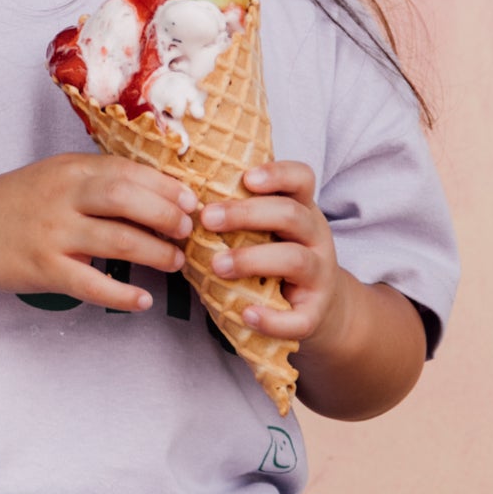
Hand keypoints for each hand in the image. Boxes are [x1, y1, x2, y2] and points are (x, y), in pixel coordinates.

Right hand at [0, 153, 197, 313]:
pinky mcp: (43, 270)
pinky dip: (123, 295)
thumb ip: (99, 180)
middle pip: (126, 199)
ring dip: (157, 254)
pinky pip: (92, 286)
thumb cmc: (16, 202)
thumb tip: (162, 194)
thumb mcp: (55, 176)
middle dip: (167, 215)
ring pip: (118, 242)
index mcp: (69, 169)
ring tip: (174, 262)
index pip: (129, 171)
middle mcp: (61, 197)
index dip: (167, 187)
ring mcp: (52, 234)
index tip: (191, 202)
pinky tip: (142, 301)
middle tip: (186, 231)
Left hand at [197, 161, 343, 339]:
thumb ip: (233, 215)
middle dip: (246, 214)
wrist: (315, 307)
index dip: (278, 174)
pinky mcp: (315, 313)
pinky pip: (298, 318)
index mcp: (300, 209)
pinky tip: (246, 314)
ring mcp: (319, 275)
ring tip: (217, 266)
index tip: (246, 177)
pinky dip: (272, 319)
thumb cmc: (272, 258)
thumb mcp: (262, 230)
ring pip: (295, 259)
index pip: (301, 179)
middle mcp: (315, 237)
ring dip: (252, 260)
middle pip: (291, 214)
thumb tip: (173, 202)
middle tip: (207, 219)